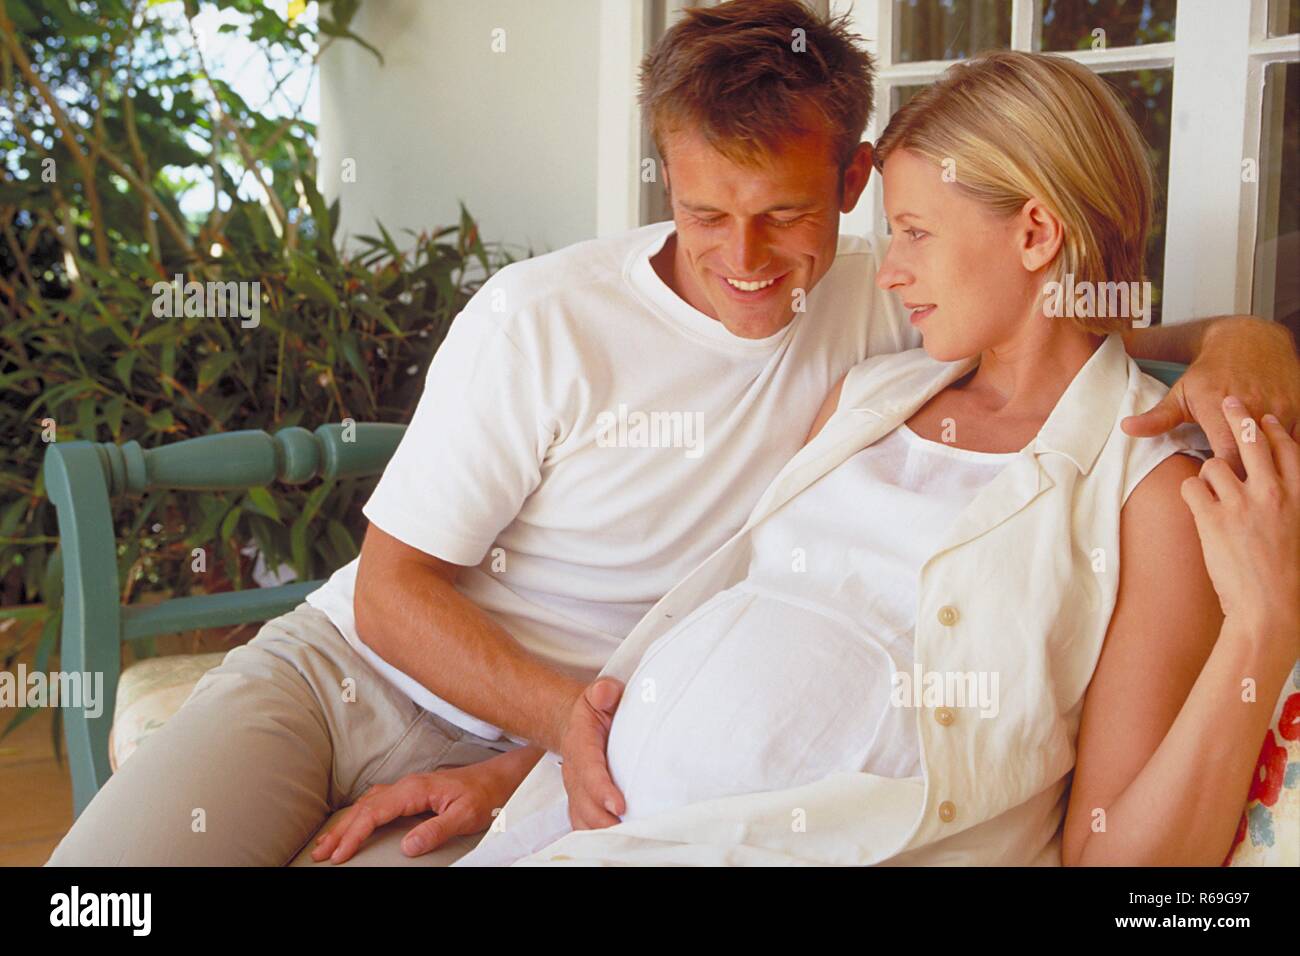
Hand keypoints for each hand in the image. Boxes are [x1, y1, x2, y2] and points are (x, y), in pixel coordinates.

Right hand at [310, 749, 537, 863]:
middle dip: (340, 831)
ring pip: (367, 804)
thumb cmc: (484, 794)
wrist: (499, 778)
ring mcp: (408, 787)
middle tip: (321, 854)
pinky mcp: (412, 792)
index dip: (354, 834)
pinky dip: (360, 815)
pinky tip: (354, 823)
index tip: (340, 855)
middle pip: (364, 808)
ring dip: (346, 823)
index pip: (375, 813)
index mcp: (415, 789)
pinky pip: (377, 802)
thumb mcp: (465, 816)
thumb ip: (436, 830)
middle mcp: (407, 785)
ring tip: (327, 843)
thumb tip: (407, 846)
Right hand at [558, 677, 625, 830]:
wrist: (577, 724)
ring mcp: (576, 790)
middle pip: (584, 805)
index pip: (589, 772)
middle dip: (604, 822)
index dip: (602, 791)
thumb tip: (607, 693)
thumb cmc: (596, 711)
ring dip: (601, 833)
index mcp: (581, 746)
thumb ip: (603, 692)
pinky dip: (597, 837)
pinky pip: (584, 825)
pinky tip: (617, 843)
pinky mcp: (581, 802)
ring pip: (582, 820)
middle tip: (629, 831)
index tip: (620, 806)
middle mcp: (575, 773)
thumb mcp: (598, 694)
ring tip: (627, 841)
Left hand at [1125, 318, 1299, 475]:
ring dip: (1268, 467)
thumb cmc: (1211, 371)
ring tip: (1254, 479)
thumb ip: (1157, 417)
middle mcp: (1253, 406)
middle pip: (1254, 458)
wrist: (1251, 340)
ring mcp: (1281, 407)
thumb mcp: (1181, 393)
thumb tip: (1127, 428)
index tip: (1213, 487)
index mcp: (1220, 406)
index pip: (1227, 455)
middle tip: (1234, 490)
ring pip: (1279, 451)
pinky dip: (1285, 454)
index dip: (1222, 476)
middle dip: (1245, 478)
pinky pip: (1296, 441)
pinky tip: (1272, 463)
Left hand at [1180, 395, 1299, 646]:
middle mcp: (1274, 493)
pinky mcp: (1213, 520)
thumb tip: (1275, 491)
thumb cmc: (1288, 579)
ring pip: (1214, 465)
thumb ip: (1288, 503)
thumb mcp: (1298, 530)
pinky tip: (1194, 504)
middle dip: (1239, 414)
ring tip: (1210, 490)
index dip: (1274, 430)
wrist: (1272, 612)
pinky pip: (1191, 487)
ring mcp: (1242, 505)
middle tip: (1230, 400)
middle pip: (1252, 439)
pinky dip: (1190, 493)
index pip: (1289, 448)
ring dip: (1208, 474)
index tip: (1265, 419)